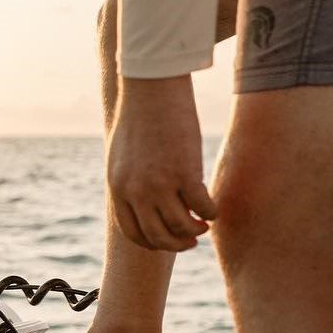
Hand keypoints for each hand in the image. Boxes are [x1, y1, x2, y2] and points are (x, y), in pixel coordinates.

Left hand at [107, 75, 215, 250]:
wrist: (150, 88)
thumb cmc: (139, 116)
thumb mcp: (122, 155)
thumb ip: (129, 181)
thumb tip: (144, 201)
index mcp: (118, 188)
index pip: (132, 232)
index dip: (152, 243)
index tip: (166, 241)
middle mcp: (136, 191)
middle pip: (157, 235)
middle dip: (175, 243)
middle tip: (191, 240)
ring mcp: (159, 184)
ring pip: (180, 227)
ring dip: (195, 232)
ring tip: (203, 226)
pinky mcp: (184, 172)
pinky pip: (201, 207)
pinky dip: (210, 213)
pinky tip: (214, 209)